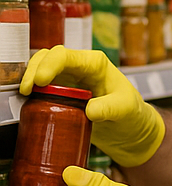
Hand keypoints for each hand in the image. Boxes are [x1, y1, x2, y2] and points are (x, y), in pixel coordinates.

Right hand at [22, 47, 165, 166]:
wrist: (131, 130)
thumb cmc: (133, 114)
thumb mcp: (126, 110)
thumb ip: (110, 108)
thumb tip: (90, 110)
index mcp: (95, 64)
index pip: (66, 55)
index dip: (50, 65)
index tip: (41, 81)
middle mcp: (80, 67)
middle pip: (48, 58)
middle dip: (34, 70)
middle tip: (26, 90)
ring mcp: (68, 80)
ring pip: (40, 70)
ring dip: (29, 80)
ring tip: (25, 95)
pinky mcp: (61, 94)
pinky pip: (41, 88)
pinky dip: (33, 92)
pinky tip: (29, 102)